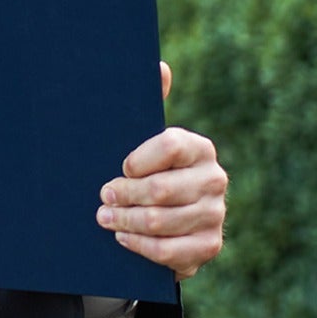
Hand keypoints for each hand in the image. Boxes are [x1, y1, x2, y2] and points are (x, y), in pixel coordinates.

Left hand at [96, 62, 226, 279]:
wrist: (164, 220)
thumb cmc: (146, 172)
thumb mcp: (142, 140)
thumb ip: (149, 104)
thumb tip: (159, 66)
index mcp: (199, 148)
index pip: (169, 145)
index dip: (138, 159)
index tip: (119, 167)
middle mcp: (214, 179)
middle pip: (161, 189)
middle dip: (123, 195)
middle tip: (102, 197)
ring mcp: (214, 215)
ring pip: (161, 221)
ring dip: (125, 221)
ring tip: (104, 218)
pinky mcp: (208, 246)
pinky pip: (169, 251)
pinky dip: (140, 246)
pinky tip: (123, 238)